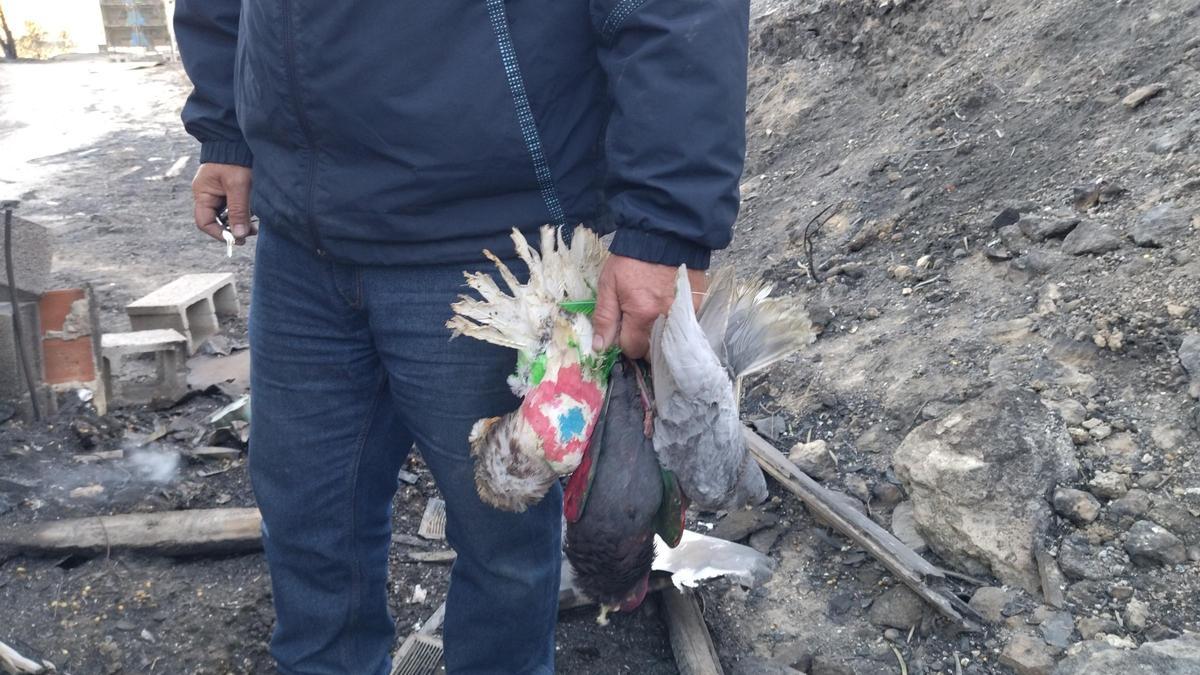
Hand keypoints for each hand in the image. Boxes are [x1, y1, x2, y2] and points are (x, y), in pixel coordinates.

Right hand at [192, 163, 254, 244]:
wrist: (238, 139)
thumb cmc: (235, 159)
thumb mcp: (238, 185)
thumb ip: (238, 211)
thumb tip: (239, 235)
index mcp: (202, 193)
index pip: (204, 222)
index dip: (219, 233)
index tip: (237, 238)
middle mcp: (207, 194)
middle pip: (217, 220)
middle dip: (233, 228)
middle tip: (251, 232)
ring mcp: (217, 192)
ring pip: (227, 215)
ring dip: (240, 220)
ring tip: (256, 223)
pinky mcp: (229, 189)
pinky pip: (234, 206)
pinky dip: (243, 211)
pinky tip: (254, 211)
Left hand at [591, 254, 707, 358]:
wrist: (664, 236)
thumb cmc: (632, 260)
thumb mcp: (609, 284)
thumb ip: (604, 317)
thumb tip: (600, 347)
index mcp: (641, 314)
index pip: (631, 349)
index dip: (623, 341)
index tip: (622, 328)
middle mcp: (665, 319)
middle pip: (653, 351)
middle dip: (642, 343)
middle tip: (636, 323)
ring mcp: (683, 314)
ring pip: (668, 342)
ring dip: (658, 336)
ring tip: (652, 317)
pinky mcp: (696, 306)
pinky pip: (682, 328)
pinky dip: (673, 325)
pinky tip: (666, 309)